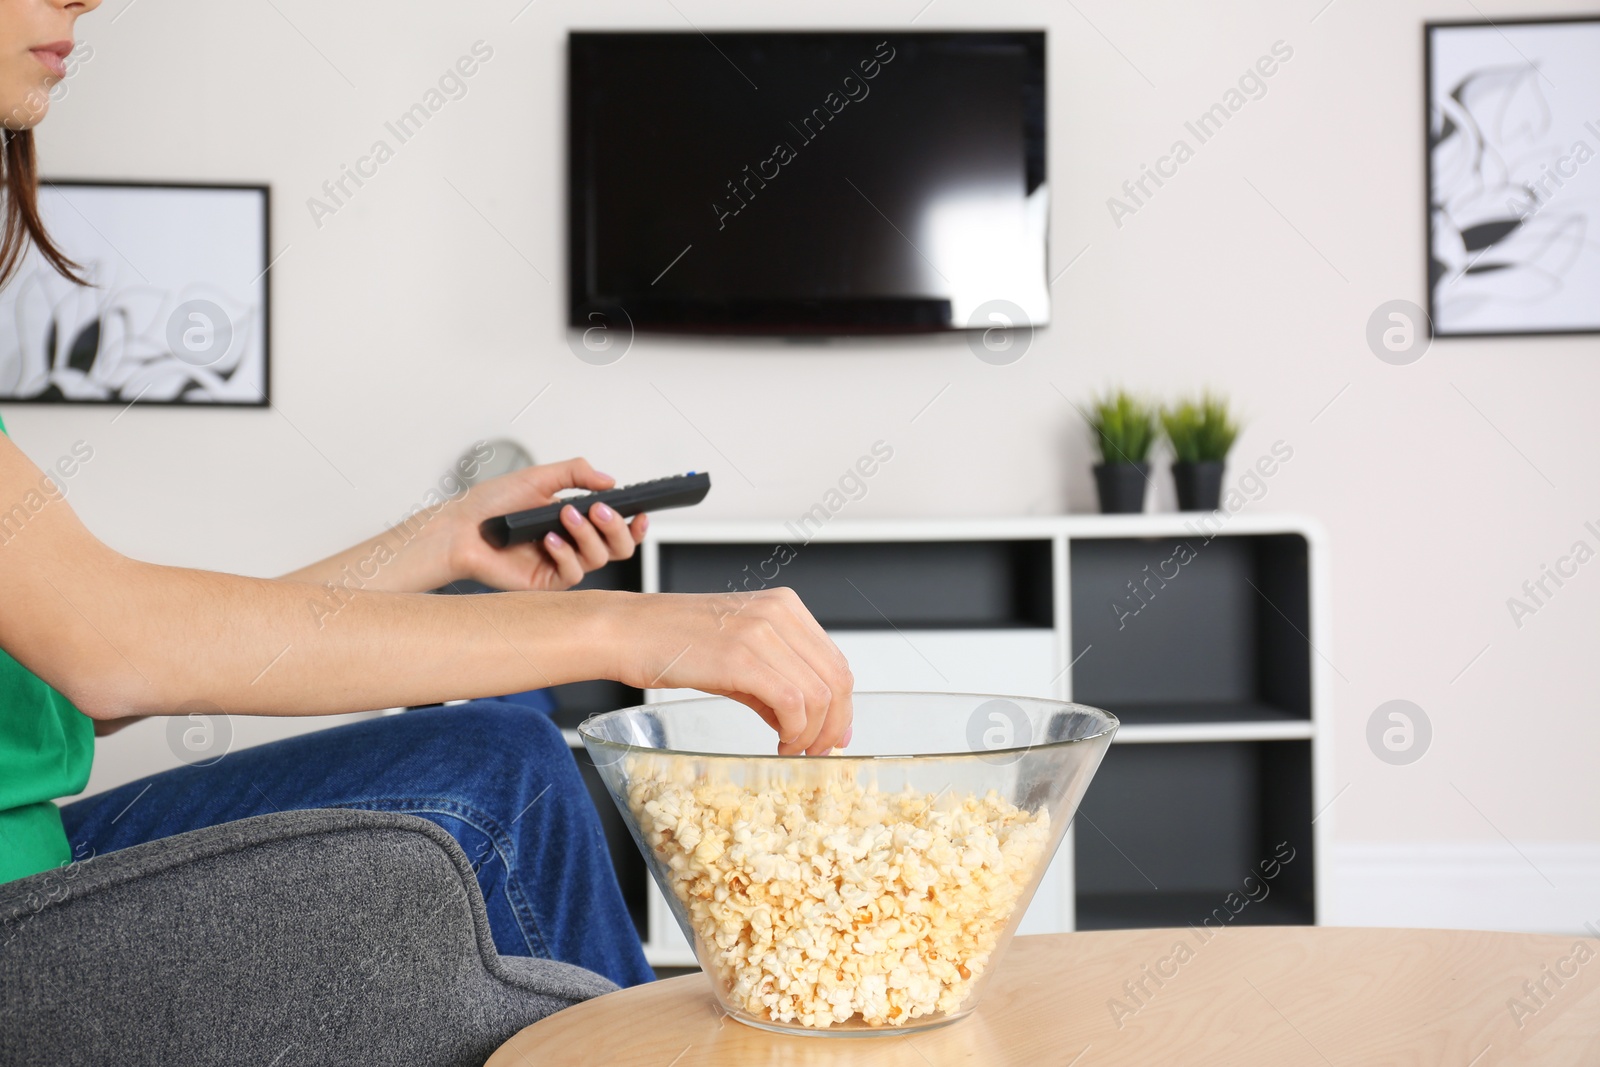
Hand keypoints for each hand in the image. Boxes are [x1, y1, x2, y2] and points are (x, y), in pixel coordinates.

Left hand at [446, 457, 646, 591]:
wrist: (461, 527)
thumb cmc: (494, 503)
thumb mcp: (539, 477)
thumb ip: (576, 473)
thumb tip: (610, 481)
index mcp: (577, 521)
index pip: (618, 529)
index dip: (635, 525)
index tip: (640, 513)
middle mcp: (574, 544)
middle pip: (620, 548)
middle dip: (616, 528)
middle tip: (599, 511)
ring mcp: (562, 563)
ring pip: (600, 558)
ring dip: (587, 535)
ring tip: (564, 516)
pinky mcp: (547, 581)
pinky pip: (573, 573)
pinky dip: (565, 553)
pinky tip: (548, 539)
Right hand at [603, 587, 854, 754]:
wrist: (628, 632)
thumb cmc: (674, 641)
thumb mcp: (738, 652)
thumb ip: (776, 680)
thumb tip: (807, 720)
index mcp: (785, 606)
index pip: (835, 660)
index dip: (842, 704)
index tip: (835, 733)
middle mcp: (780, 612)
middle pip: (836, 678)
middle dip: (833, 724)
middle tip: (818, 750)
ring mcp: (762, 632)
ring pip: (819, 694)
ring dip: (813, 733)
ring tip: (793, 748)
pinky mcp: (742, 658)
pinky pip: (792, 702)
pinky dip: (795, 731)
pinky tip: (780, 742)